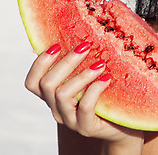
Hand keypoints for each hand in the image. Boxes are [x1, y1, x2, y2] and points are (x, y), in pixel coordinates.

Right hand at [25, 41, 143, 149]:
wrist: (124, 125)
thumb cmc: (108, 96)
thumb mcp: (92, 78)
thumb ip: (84, 62)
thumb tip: (87, 30)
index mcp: (54, 96)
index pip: (32, 83)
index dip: (39, 64)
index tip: (55, 45)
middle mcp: (57, 109)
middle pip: (47, 84)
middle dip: (65, 62)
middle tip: (85, 46)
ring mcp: (70, 120)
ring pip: (63, 95)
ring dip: (81, 75)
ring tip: (100, 63)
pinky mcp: (86, 127)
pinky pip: (85, 107)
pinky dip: (95, 89)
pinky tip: (107, 78)